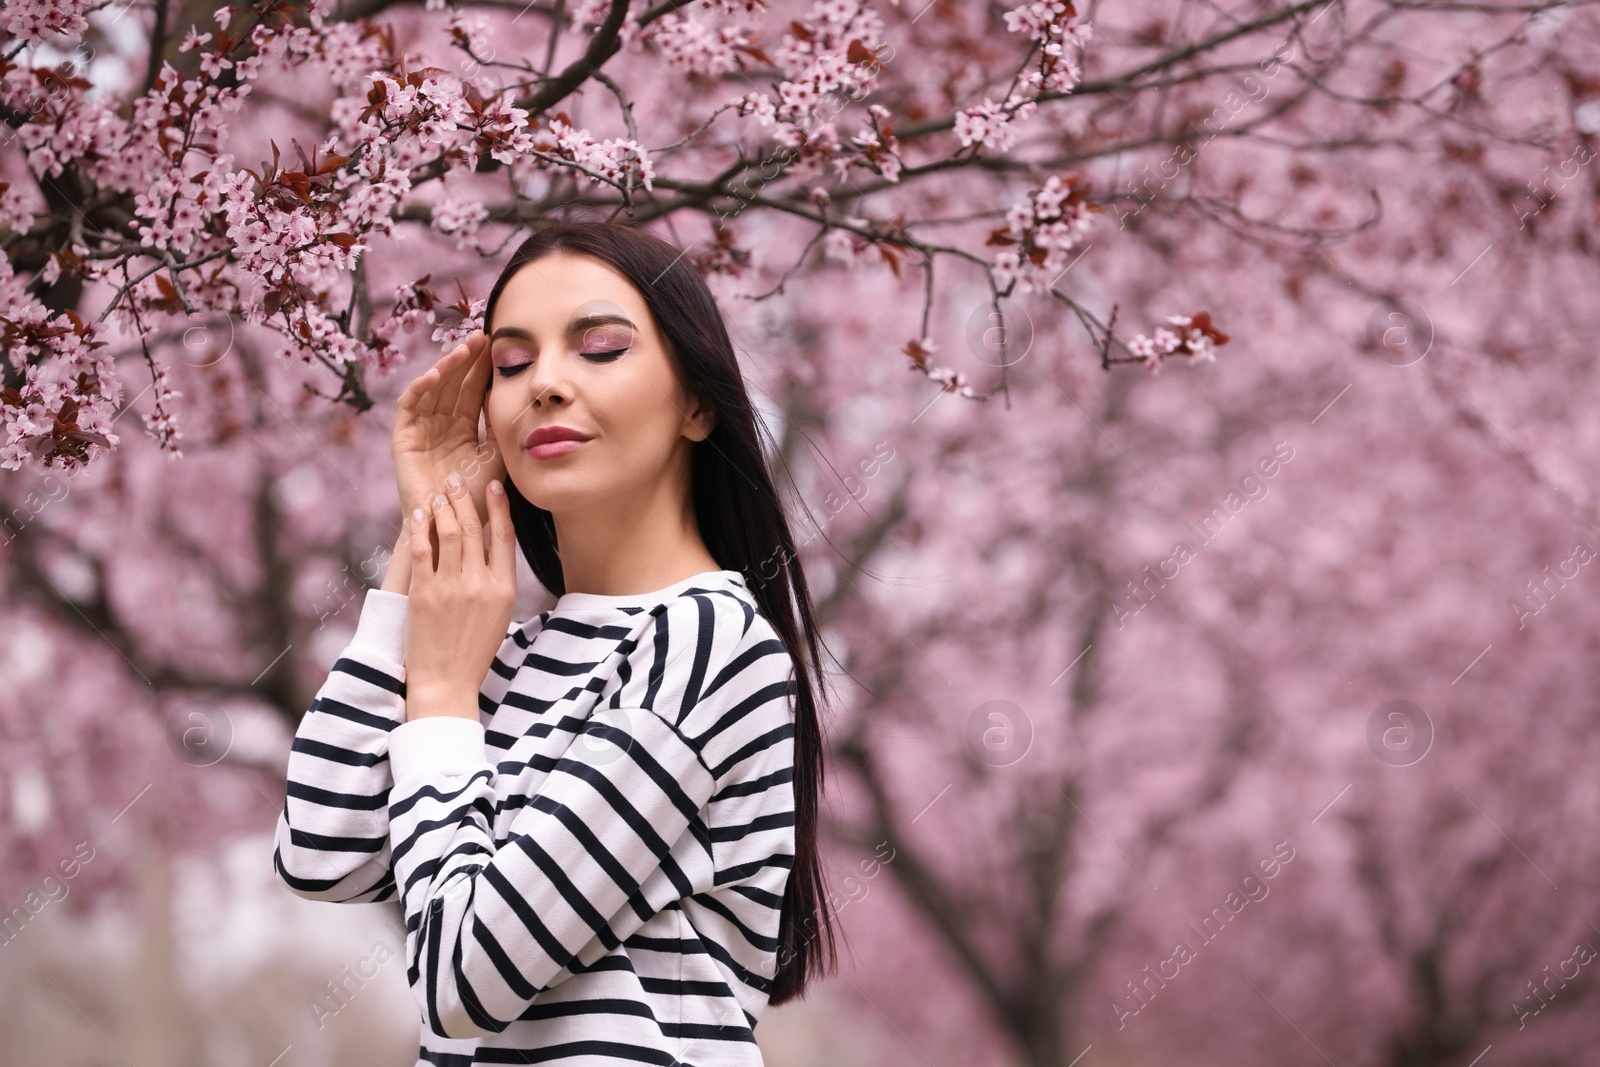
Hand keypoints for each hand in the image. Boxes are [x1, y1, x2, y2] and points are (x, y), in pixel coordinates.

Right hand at [392, 330, 506, 528]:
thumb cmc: (476, 499)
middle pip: (454, 383)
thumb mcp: (498, 459)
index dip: (483, 368)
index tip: (498, 346)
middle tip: (482, 337)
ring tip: (463, 350)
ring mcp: (422, 429)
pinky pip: (409, 407)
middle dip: (467, 360)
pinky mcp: (403, 438)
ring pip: (433, 389)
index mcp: (464, 427)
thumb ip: (504, 431)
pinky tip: (435, 374)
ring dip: (446, 368)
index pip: (473, 390)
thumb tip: (520, 399)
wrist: (451, 527)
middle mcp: (442, 424)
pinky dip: (420, 389)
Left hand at [402, 473, 517, 719]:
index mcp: (504, 589)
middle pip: (475, 528)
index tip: (494, 487)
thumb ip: (497, 579)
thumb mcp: (499, 613)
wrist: (446, 682)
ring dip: (443, 508)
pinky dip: (419, 528)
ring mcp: (450, 587)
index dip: (500, 507)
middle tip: (457, 479)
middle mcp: (479, 584)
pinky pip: (421, 550)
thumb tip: (491, 544)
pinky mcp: (422, 593)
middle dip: (465, 499)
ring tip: (439, 493)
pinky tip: (417, 514)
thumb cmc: (474, 650)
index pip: (505, 536)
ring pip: (449, 533)